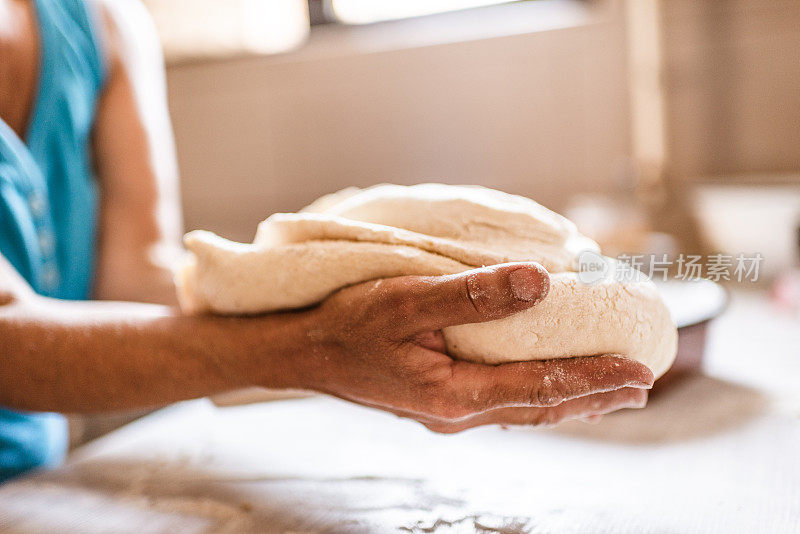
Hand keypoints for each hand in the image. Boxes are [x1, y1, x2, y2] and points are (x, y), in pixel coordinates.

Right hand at [290, 262, 653, 432]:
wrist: (303, 352)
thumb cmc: (346, 324)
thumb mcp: (405, 299)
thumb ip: (472, 294)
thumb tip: (539, 282)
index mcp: (452, 393)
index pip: (540, 388)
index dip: (594, 380)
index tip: (640, 372)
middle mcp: (457, 411)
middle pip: (541, 407)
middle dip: (594, 396)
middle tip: (642, 385)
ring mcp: (448, 411)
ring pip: (524, 408)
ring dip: (570, 398)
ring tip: (609, 389)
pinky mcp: (439, 399)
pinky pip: (502, 399)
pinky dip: (537, 391)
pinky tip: (546, 382)